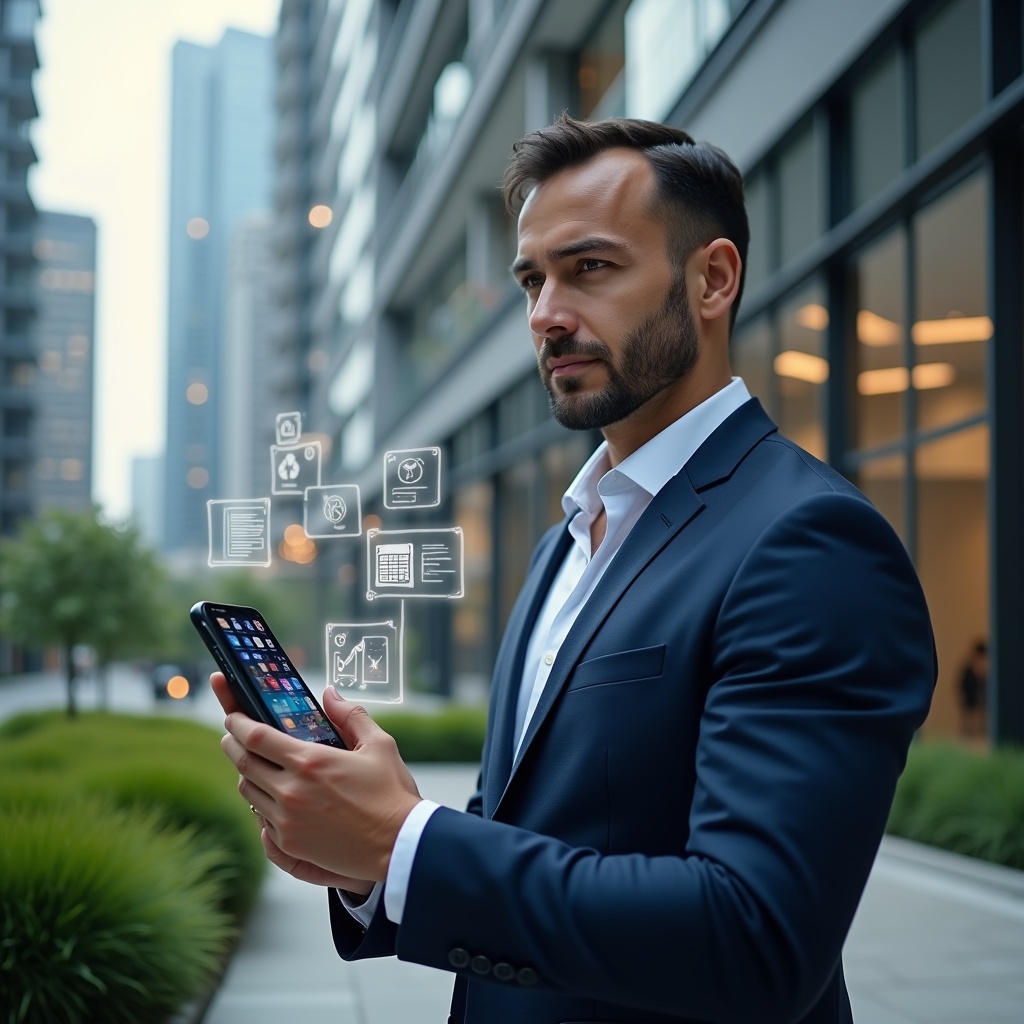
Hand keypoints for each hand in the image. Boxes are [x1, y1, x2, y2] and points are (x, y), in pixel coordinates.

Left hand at [212, 673, 421, 885]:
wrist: (399, 845)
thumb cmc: (391, 793)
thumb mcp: (379, 745)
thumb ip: (351, 715)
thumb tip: (330, 694)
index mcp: (310, 761)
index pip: (255, 737)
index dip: (238, 722)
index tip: (233, 715)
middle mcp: (291, 791)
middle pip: (242, 763)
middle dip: (232, 744)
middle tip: (232, 735)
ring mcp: (287, 821)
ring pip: (248, 792)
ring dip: (245, 774)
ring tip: (252, 763)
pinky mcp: (289, 845)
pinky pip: (260, 819)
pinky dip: (260, 803)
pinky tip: (270, 796)